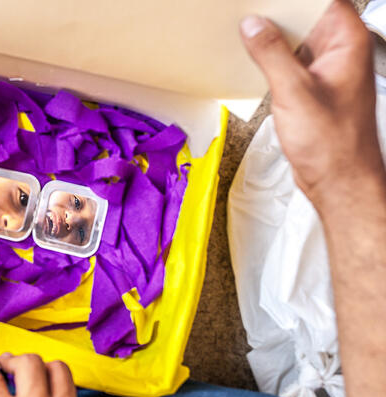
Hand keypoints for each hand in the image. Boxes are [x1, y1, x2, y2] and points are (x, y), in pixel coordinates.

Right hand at [240, 0, 385, 210]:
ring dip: (273, 40)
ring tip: (247, 36)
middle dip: (277, 15)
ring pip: (297, 41)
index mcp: (348, 44)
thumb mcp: (294, 92)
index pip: (321, 1)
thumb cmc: (333, 144)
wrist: (338, 180)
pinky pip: (291, 63)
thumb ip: (271, 53)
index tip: (264, 2)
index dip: (290, 0)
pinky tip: (254, 62)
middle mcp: (340, 54)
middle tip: (249, 15)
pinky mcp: (312, 88)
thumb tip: (254, 26)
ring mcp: (326, 72)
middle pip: (307, 18)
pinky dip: (273, 61)